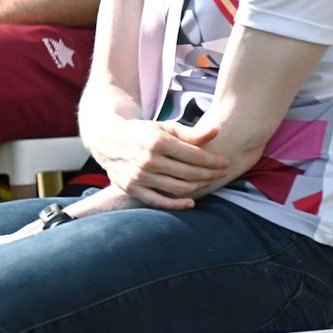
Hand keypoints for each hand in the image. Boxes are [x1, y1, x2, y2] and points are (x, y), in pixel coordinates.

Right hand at [90, 119, 225, 207]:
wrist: (107, 140)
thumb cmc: (141, 133)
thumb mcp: (163, 128)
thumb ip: (190, 133)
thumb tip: (216, 132)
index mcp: (157, 141)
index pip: (195, 156)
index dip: (214, 160)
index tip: (225, 162)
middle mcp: (148, 160)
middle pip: (190, 173)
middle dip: (211, 174)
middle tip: (222, 173)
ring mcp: (139, 176)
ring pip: (178, 188)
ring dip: (199, 187)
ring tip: (208, 181)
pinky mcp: (132, 188)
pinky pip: (159, 202)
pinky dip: (177, 205)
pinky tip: (191, 202)